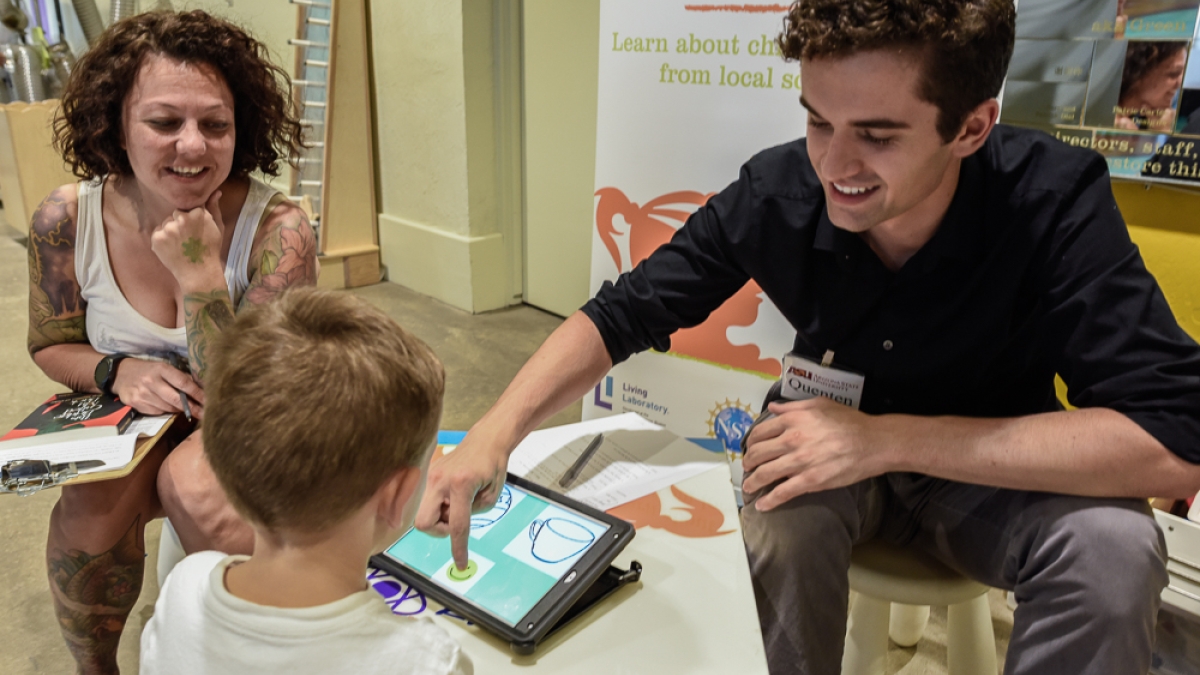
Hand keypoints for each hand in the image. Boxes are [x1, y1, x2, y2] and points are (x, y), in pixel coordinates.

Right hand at [111, 358, 204, 417]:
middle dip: (192, 408)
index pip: (183, 382)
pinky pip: (156, 412)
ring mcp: (142, 393)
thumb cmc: (147, 370)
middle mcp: (151, 381)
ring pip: (167, 408)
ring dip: (178, 409)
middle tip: (204, 414)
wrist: (119, 374)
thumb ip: (180, 378)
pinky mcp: (135, 403)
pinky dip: (164, 411)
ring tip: (184, 407)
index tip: (208, 401)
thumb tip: (201, 389)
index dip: (197, 393)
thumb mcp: (163, 368)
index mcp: (161, 369)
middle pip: (176, 399)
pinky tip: (164, 405)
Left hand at [150, 191, 225, 289]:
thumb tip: (216, 191)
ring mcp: (167, 229)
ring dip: (171, 230)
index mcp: (197, 213)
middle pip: (176, 214)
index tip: (196, 230)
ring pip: (166, 223)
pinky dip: (163, 239)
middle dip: (181, 223)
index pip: (190, 208)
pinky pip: (158, 233)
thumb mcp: (218, 227)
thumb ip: (214, 207)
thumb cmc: (211, 249)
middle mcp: (180, 218)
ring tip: (181, 244)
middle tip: (188, 238)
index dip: (193, 219)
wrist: (199, 273)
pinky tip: (173, 248)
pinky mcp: (156, 238)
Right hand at [415, 435, 508, 569]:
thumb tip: (453, 526)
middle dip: (438, 530)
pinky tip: (452, 494)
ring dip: (440, 516)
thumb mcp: (491, 496)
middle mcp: (440, 480)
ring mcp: (431, 476)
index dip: (458, 549)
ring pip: (424, 513)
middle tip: (455, 521)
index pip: (456, 526)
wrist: (485, 440)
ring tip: (457, 502)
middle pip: (423, 523)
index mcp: (461, 485)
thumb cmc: (492, 466)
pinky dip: (440, 504)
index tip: (460, 564)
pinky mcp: (428, 474)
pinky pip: (428, 500)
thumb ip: (472, 514)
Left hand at [741, 397, 884, 510]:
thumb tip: (773, 408)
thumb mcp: (820, 404)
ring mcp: (799, 462)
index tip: (750, 449)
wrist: (872, 442)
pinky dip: (769, 500)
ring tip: (748, 487)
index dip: (751, 443)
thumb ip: (793, 406)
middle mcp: (791, 440)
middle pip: (758, 454)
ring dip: (752, 482)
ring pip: (765, 474)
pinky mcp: (810, 480)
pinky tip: (763, 505)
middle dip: (748, 463)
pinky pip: (783, 492)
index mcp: (792, 421)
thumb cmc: (849, 421)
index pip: (760, 433)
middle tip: (747, 468)